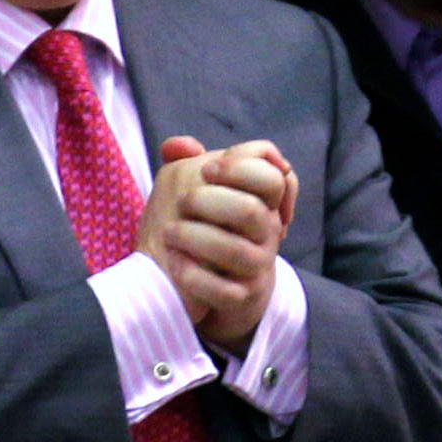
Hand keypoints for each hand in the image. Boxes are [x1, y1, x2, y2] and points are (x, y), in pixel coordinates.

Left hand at [136, 136, 296, 354]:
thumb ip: (192, 163)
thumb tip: (177, 145)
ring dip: (196, 238)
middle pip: (252, 211)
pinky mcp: (240, 297)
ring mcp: (256, 267)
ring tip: (169, 232)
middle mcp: (267, 234)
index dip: (240, 168)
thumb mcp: (206, 193)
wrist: (220, 282)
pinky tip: (174, 262)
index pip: (272, 177)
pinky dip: (194, 275)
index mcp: (264, 203)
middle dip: (211, 201)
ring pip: (236, 252)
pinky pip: (223, 290)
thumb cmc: (212, 228)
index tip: (206, 171)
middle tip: (182, 201)